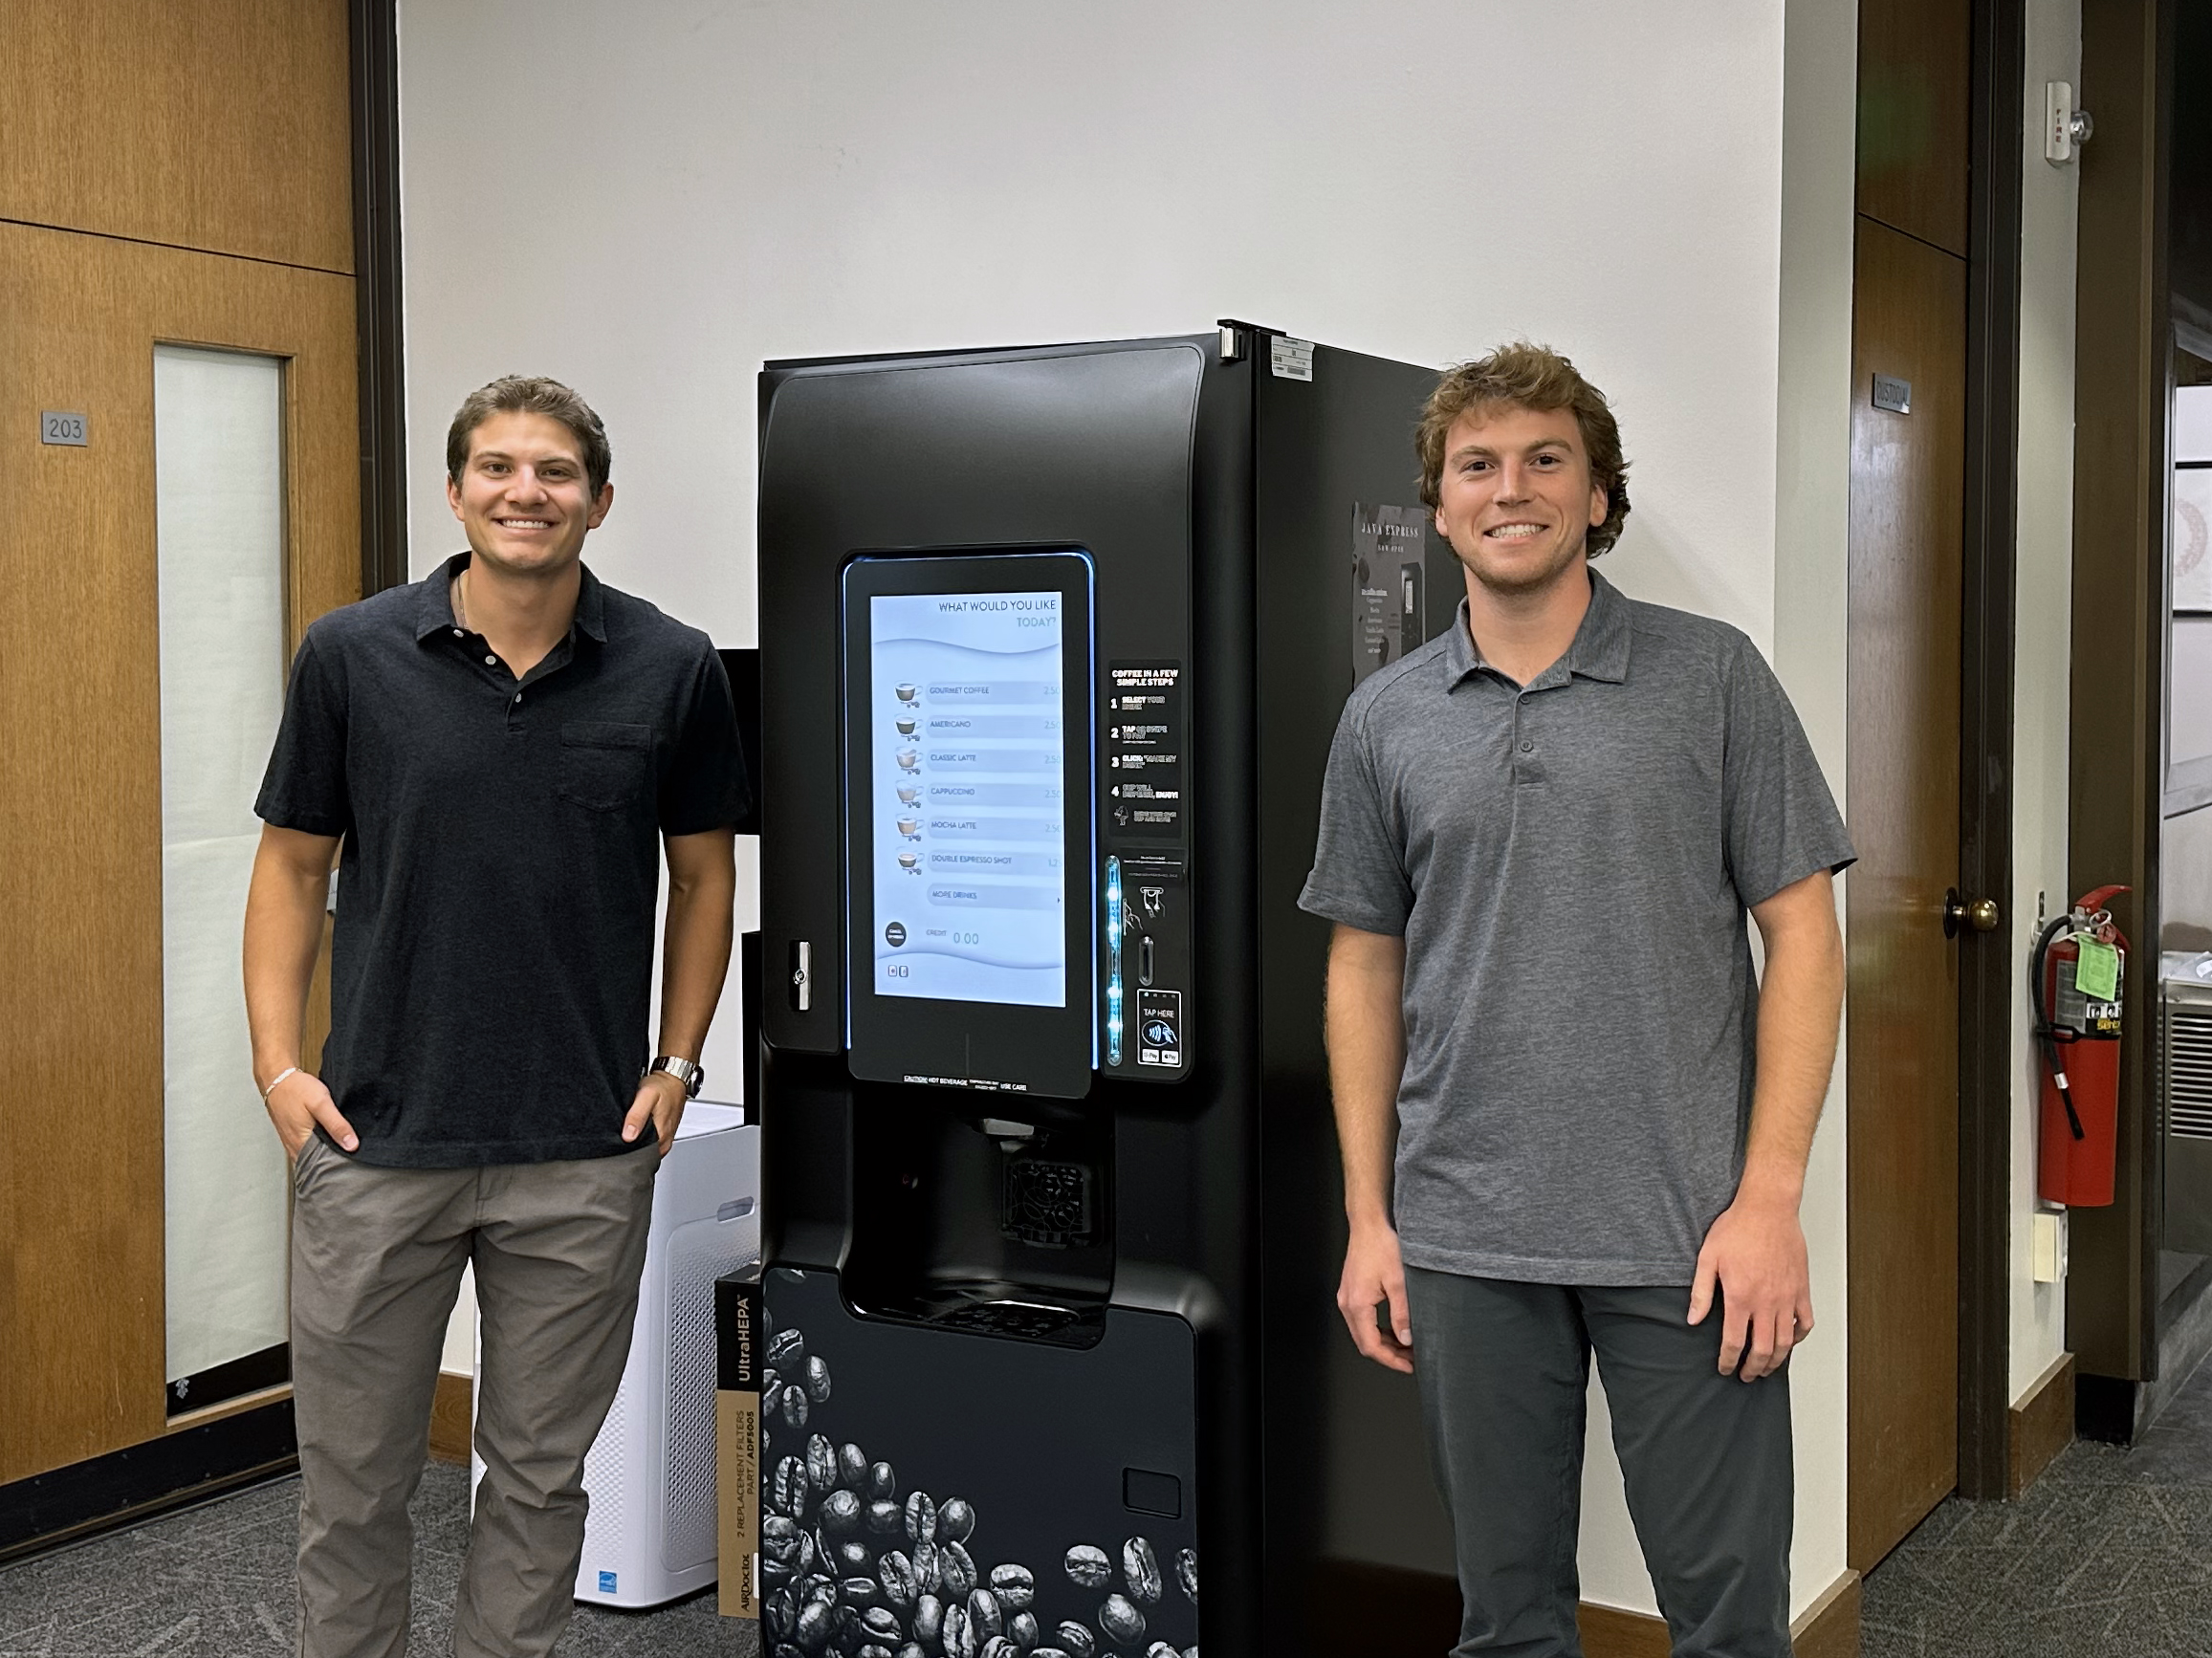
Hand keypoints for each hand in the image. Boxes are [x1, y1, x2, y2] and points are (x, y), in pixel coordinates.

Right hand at [264, 1068, 355, 1159]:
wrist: (278, 1078)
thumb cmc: (297, 1089)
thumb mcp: (321, 1104)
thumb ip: (336, 1125)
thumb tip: (351, 1145)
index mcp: (301, 1144)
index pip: (323, 1167)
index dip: (339, 1167)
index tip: (355, 1166)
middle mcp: (295, 1148)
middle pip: (318, 1164)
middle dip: (335, 1164)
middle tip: (354, 1160)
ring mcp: (292, 1143)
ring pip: (313, 1157)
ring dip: (327, 1156)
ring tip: (345, 1153)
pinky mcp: (293, 1137)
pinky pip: (308, 1149)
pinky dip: (320, 1148)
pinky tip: (331, 1142)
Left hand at [622, 1070, 687, 1156]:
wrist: (674, 1079)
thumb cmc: (662, 1086)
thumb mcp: (647, 1096)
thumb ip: (637, 1116)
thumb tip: (628, 1136)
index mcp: (661, 1137)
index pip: (638, 1156)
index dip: (624, 1150)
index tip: (615, 1141)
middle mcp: (664, 1142)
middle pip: (641, 1155)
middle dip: (628, 1148)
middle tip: (618, 1135)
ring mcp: (664, 1139)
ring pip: (644, 1150)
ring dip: (634, 1143)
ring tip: (626, 1130)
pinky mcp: (663, 1135)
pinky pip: (649, 1144)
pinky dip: (640, 1138)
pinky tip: (634, 1129)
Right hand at [1337, 1220, 1414, 1372]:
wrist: (1368, 1225)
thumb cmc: (1381, 1246)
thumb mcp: (1399, 1282)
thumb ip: (1402, 1313)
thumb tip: (1406, 1339)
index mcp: (1357, 1304)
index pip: (1371, 1346)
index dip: (1391, 1360)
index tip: (1409, 1366)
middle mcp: (1347, 1303)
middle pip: (1365, 1342)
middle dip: (1389, 1354)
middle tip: (1412, 1359)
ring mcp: (1347, 1297)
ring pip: (1363, 1332)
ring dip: (1384, 1343)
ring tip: (1406, 1346)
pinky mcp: (1351, 1292)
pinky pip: (1362, 1320)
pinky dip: (1378, 1329)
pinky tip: (1394, 1329)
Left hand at [1688, 1194, 1812, 1380]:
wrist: (1767, 1209)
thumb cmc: (1737, 1229)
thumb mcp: (1707, 1258)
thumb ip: (1700, 1293)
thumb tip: (1693, 1320)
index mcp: (1740, 1297)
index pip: (1734, 1342)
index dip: (1728, 1361)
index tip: (1725, 1368)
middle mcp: (1766, 1303)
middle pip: (1762, 1350)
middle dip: (1753, 1369)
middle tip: (1747, 1376)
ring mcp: (1787, 1298)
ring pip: (1785, 1342)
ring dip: (1775, 1360)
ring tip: (1767, 1368)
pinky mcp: (1801, 1289)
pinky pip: (1805, 1322)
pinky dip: (1799, 1337)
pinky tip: (1790, 1341)